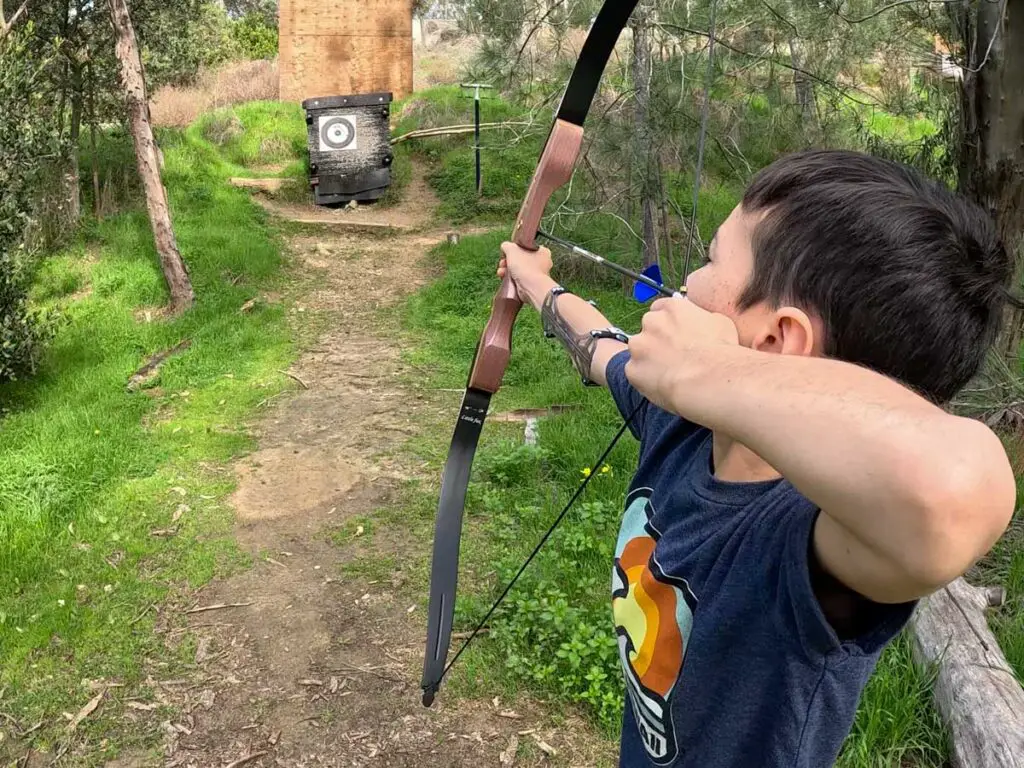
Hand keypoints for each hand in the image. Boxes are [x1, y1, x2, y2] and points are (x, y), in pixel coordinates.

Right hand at [497, 241, 552, 290]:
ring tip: (501, 272)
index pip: (526, 247)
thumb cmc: (526, 267)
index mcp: (542, 251)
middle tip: (503, 263)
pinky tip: (504, 278)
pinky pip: (519, 280)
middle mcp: (542, 263)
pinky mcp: (531, 285)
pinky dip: (510, 279)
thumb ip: (507, 245)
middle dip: (508, 261)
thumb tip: (505, 247)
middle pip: (520, 259)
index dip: (514, 249)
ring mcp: (537, 275)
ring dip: (507, 270)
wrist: (531, 287)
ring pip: (518, 270)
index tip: (507, 252)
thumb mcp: (512, 249)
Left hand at [625, 296, 739, 412]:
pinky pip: (637, 374)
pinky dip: (647, 380)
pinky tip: (664, 386)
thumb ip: (703, 319)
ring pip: (640, 352)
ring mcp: (639, 345)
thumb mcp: (721, 323)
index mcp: (672, 307)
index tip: (676, 336)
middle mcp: (651, 322)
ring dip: (650, 360)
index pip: (661, 309)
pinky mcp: (632, 369)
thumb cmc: (720, 351)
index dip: (669, 324)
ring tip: (670, 374)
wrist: (709, 378)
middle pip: (648, 329)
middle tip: (674, 357)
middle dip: (657, 341)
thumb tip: (704, 324)